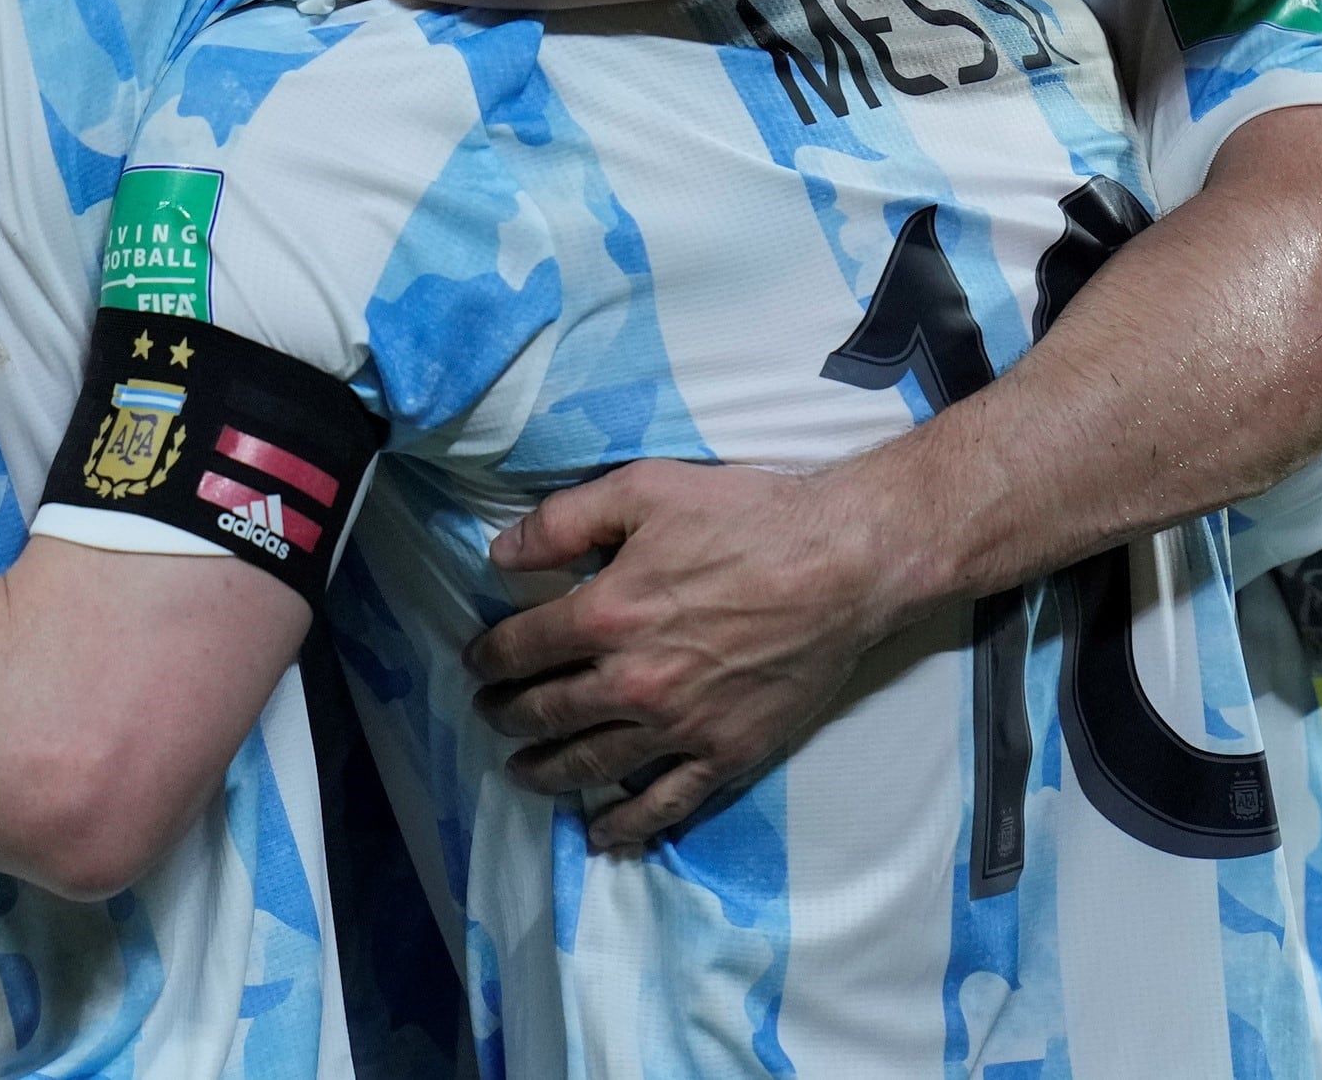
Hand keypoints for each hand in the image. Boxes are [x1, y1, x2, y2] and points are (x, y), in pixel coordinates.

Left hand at [465, 459, 906, 852]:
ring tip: (520, 772)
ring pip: (592, 763)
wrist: (844, 564)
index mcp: (607, 614)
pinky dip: (626, 823)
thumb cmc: (746, 517)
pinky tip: (601, 832)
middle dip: (507, 716)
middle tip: (490, 714)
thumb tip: (499, 554)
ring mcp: (681, 726)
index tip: (476, 664)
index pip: (521, 649)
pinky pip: (665, 803)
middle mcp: (634, 681)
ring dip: (546, 772)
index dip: (488, 658)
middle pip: (547, 712)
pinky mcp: (727, 753)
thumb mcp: (644, 489)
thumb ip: (563, 521)